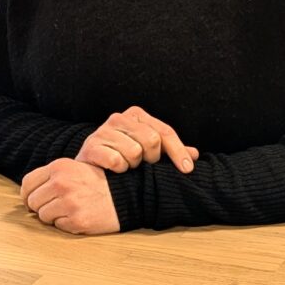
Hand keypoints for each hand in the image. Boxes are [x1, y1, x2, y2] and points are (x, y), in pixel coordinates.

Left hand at [20, 158, 118, 234]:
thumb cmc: (99, 181)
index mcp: (58, 167)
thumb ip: (53, 176)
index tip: (31, 201)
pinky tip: (78, 215)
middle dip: (40, 207)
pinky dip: (66, 224)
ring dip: (53, 216)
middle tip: (54, 207)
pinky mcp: (75, 220)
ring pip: (43, 216)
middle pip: (33, 201)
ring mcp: (68, 202)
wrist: (125, 194)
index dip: (27, 194)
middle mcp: (61, 183)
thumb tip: (29, 193)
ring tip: (70, 210)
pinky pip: (58, 226)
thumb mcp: (75, 168)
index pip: (28, 183)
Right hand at [75, 105, 198, 173]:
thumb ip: (170, 150)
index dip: (178, 152)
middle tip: (144, 165)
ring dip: (134, 165)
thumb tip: (195, 155)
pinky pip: (116, 161)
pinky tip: (115, 170)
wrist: (89, 166)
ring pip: (135, 151)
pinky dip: (120, 169)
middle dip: (152, 158)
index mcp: (136, 115)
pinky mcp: (91, 146)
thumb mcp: (148, 151)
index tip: (187, 169)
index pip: (165, 132)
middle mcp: (119, 118)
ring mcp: (103, 130)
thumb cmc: (122, 155)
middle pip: (152, 140)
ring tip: (127, 167)